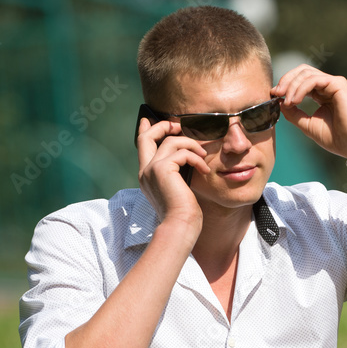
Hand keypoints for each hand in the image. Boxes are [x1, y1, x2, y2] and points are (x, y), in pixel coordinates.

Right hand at [135, 116, 209, 232]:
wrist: (180, 227)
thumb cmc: (183, 214)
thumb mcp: (177, 189)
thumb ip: (176, 173)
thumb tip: (186, 158)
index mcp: (147, 176)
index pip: (142, 147)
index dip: (145, 130)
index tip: (149, 120)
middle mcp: (145, 171)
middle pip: (148, 136)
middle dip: (164, 126)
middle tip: (179, 125)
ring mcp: (151, 170)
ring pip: (171, 141)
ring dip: (191, 144)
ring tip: (203, 155)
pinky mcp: (162, 170)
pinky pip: (182, 153)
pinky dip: (196, 158)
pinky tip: (204, 169)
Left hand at [272, 65, 346, 158]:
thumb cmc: (335, 138)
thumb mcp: (307, 125)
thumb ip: (293, 113)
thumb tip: (278, 102)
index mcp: (321, 94)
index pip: (300, 80)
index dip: (285, 85)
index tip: (274, 96)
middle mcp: (327, 86)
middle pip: (301, 71)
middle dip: (286, 81)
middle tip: (276, 93)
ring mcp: (333, 83)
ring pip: (306, 73)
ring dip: (292, 86)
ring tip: (287, 102)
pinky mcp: (338, 84)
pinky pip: (314, 80)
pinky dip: (301, 88)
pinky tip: (295, 100)